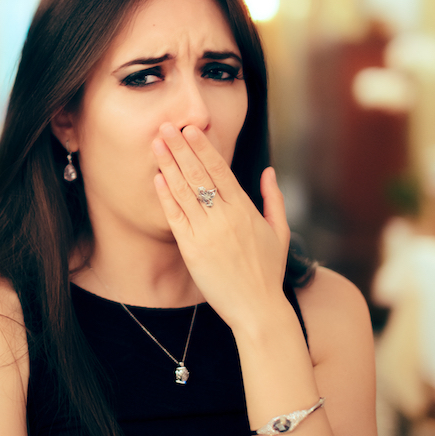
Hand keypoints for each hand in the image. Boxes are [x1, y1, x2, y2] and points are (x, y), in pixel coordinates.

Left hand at [151, 122, 290, 329]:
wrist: (258, 310)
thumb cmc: (268, 272)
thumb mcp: (279, 232)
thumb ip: (272, 199)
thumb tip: (269, 171)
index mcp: (245, 209)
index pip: (220, 170)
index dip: (203, 147)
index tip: (190, 128)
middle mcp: (225, 217)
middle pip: (198, 174)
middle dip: (180, 148)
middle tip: (165, 125)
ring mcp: (207, 232)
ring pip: (184, 191)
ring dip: (168, 165)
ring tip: (156, 144)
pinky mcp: (192, 249)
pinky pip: (176, 217)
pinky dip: (166, 196)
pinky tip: (157, 178)